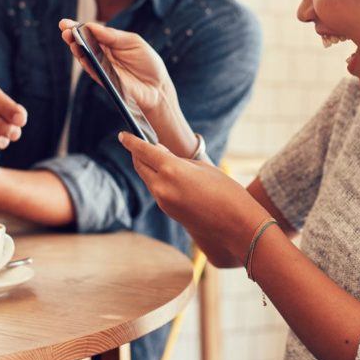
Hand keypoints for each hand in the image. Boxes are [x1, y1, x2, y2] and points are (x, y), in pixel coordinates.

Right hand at [59, 19, 172, 114]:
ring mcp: (102, 67)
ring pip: (84, 57)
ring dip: (76, 47)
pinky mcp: (104, 80)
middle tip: (63, 28)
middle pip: (83, 43)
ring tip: (69, 38)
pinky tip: (79, 53)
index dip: (78, 27)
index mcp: (110, 42)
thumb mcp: (133, 42)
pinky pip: (92, 70)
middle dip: (72, 35)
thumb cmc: (148, 63)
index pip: (91, 32)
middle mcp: (102, 54)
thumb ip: (113, 36)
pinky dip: (85, 62)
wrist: (158, 87)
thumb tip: (92, 26)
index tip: (66, 23)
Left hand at [118, 132, 267, 264]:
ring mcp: (163, 202)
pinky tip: (169, 176)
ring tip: (158, 157)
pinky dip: (158, 180)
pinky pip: (157, 191)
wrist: (236, 224)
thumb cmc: (226, 191)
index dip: (132, 141)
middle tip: (141, 143)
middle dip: (138, 154)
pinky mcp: (168, 212)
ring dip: (149, 167)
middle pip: (140, 166)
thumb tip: (160, 154)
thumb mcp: (202, 167)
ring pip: (148, 179)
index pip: (143, 151)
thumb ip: (177, 159)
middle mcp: (162, 186)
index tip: (123, 135)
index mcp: (171, 170)